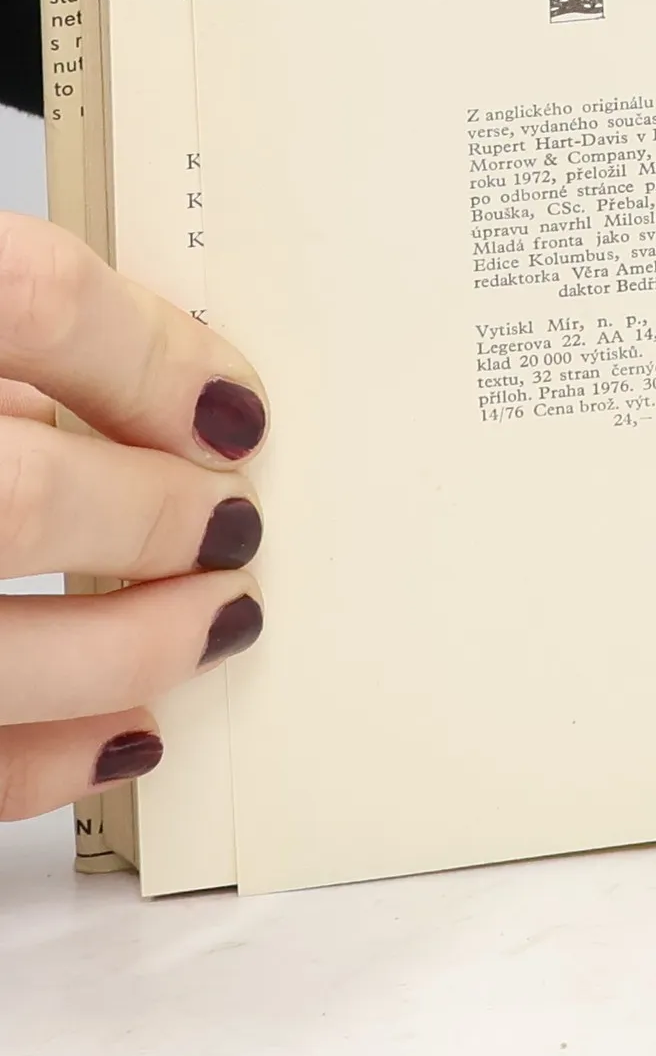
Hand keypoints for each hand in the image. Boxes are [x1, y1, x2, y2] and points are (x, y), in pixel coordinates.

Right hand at [0, 211, 265, 820]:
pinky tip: (120, 732)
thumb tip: (154, 405)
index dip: (157, 355)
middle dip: (159, 518)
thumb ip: (2, 352)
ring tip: (210, 623)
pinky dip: (40, 760)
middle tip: (230, 525)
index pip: (30, 296)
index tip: (232, 408)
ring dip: (131, 649)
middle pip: (23, 492)